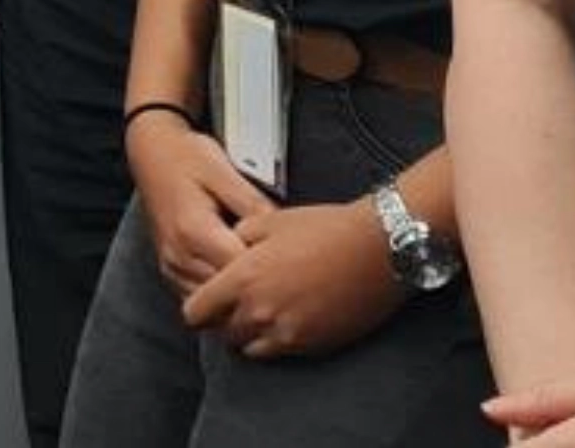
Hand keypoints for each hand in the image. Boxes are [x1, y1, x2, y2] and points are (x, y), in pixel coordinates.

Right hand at [124, 111, 274, 289]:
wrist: (151, 152)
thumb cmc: (186, 156)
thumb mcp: (224, 171)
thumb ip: (253, 204)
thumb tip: (281, 232)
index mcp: (194, 229)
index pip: (239, 270)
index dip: (266, 270)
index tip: (286, 263)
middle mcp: (179, 253)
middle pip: (226, 293)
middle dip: (254, 288)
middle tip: (280, 277)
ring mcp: (171, 265)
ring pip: (211, 304)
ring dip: (236, 296)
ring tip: (261, 280)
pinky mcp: (169, 268)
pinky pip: (197, 297)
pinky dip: (218, 297)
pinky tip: (235, 280)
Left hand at [182, 195, 407, 361]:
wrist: (378, 249)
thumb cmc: (327, 229)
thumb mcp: (270, 220)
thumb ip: (238, 237)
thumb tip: (228, 247)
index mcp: (243, 279)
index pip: (195, 313)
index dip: (198, 306)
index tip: (206, 299)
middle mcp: (260, 313)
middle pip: (222, 334)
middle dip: (224, 320)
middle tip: (236, 303)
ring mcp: (287, 334)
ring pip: (249, 349)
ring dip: (249, 335)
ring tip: (263, 312)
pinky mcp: (312, 346)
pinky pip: (280, 354)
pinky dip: (277, 341)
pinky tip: (288, 319)